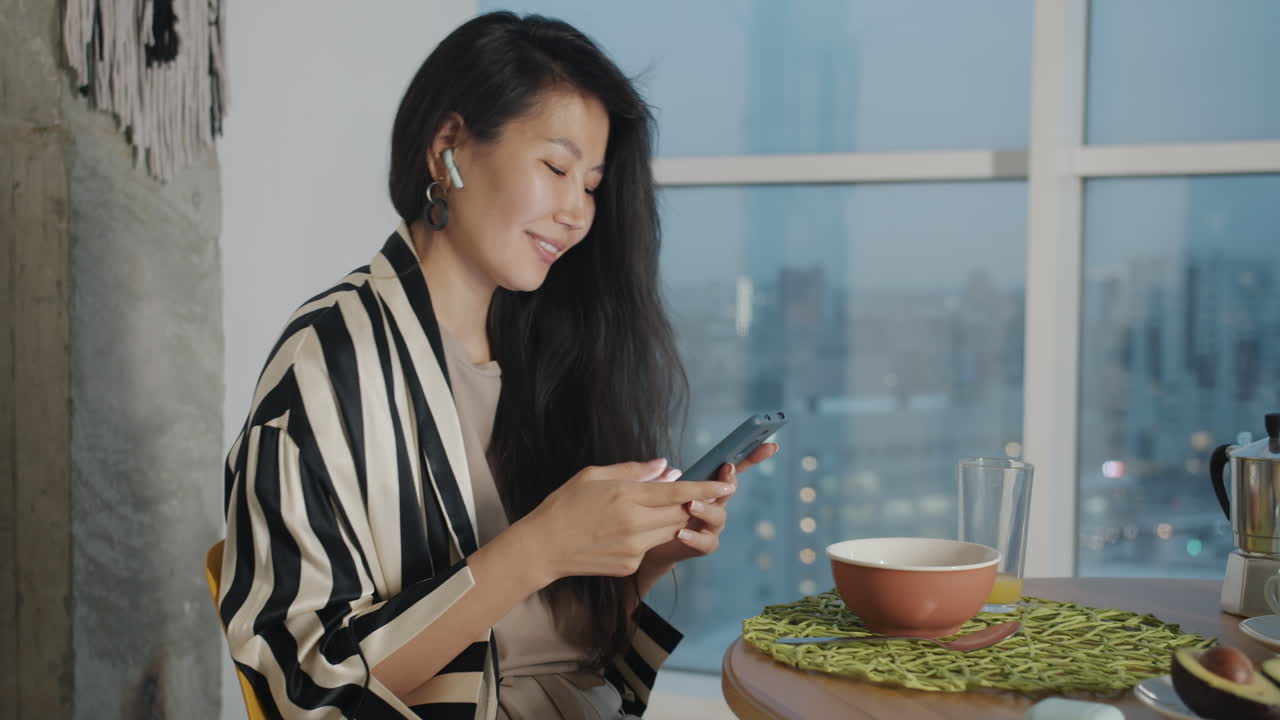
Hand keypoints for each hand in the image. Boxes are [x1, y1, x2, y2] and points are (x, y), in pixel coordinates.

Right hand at [517, 459, 736, 584]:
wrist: (544, 547)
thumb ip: (634, 470)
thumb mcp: (594, 475)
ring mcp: (635, 547)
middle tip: (692, 494)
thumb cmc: (565, 505)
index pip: (679, 491)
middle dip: (691, 503)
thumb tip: (666, 467)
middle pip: (681, 513)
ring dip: (672, 519)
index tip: (726, 485)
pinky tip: (625, 530)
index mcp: (627, 496)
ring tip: (653, 509)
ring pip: (671, 531)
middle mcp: (635, 523)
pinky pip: (652, 546)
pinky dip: (650, 535)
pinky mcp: (631, 564)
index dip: (706, 488)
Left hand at [640, 443, 779, 572]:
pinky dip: (693, 537)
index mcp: (710, 485)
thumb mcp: (663, 490)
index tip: (771, 445)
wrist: (653, 544)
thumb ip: (666, 478)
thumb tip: (669, 468)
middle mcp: (717, 503)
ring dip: (706, 508)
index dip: (753, 455)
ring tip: (691, 505)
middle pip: (730, 488)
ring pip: (718, 515)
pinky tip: (681, 533)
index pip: (734, 467)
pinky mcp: (705, 545)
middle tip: (726, 468)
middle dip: (730, 478)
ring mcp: (713, 525)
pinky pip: (704, 542)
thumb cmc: (660, 511)